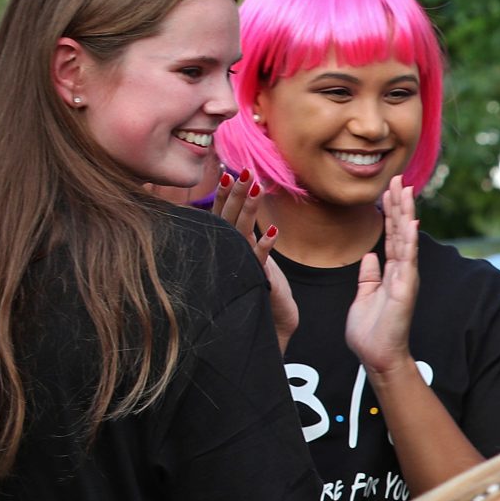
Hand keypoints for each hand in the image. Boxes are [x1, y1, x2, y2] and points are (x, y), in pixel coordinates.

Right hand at [213, 169, 296, 352]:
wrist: (269, 329)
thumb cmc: (262, 297)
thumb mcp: (254, 261)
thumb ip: (247, 240)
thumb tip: (245, 215)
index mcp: (232, 248)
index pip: (225, 215)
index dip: (228, 194)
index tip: (231, 171)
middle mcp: (231, 255)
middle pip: (229, 218)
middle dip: (236, 193)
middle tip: (244, 171)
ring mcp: (242, 267)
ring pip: (241, 233)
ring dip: (248, 210)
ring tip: (256, 188)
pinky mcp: (256, 282)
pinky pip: (259, 260)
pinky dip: (266, 245)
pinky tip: (274, 230)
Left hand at [346, 178, 419, 377]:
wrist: (377, 355)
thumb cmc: (371, 332)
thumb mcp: (364, 296)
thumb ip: (369, 275)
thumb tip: (370, 256)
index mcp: (390, 272)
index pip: (391, 236)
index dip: (389, 213)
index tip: (388, 191)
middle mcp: (401, 271)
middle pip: (400, 231)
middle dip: (398, 204)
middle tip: (397, 179)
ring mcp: (405, 278)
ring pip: (405, 238)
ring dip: (404, 213)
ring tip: (403, 189)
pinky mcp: (405, 287)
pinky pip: (406, 257)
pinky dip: (408, 238)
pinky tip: (410, 220)